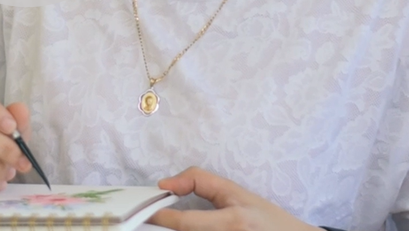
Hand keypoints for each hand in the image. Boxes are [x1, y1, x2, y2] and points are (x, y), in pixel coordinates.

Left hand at [150, 168, 317, 230]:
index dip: (161, 218)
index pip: (186, 223)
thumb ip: (200, 182)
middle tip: (148, 221)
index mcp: (232, 222)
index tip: (144, 212)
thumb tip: (164, 185)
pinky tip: (187, 229)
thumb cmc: (265, 218)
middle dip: (165, 229)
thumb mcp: (236, 193)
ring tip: (168, 224)